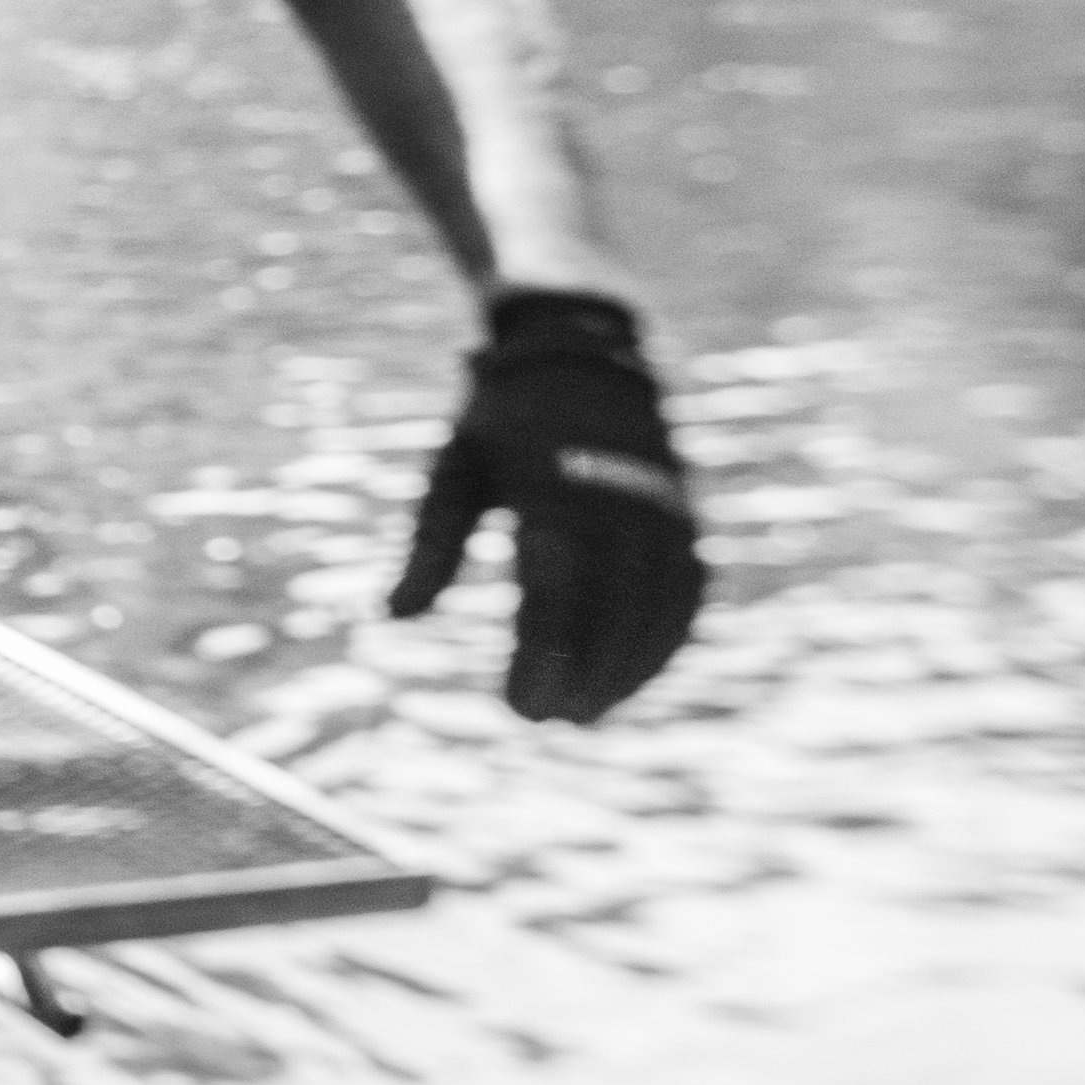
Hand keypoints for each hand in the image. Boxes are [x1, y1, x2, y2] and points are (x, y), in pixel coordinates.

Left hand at [391, 289, 706, 723]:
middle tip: (550, 721)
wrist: (578, 363)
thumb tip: (396, 616)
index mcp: (554, 486)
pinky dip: (667, 639)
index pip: (555, 589)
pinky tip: (635, 677)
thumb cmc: (499, 428)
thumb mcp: (452, 473)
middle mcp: (618, 497)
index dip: (542, 656)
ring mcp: (661, 506)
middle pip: (613, 605)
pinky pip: (688, 588)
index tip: (521, 709)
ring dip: (630, 667)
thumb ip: (431, 545)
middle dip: (586, 672)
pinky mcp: (685, 516)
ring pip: (659, 604)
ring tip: (586, 714)